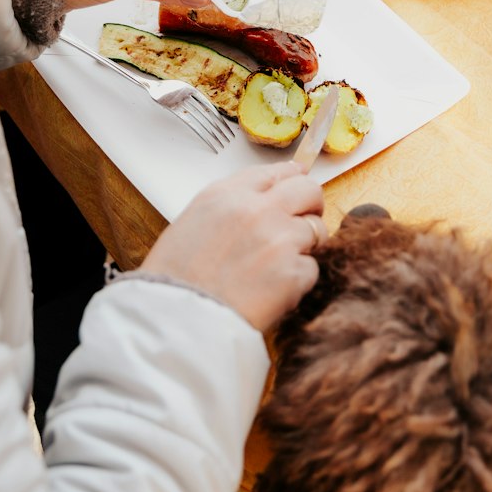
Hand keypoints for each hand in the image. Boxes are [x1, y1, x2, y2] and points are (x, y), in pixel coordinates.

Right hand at [142, 164, 326, 331]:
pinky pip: (311, 268)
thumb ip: (231, 205)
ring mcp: (279, 240)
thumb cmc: (175, 277)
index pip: (275, 172)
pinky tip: (271, 290)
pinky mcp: (293, 273)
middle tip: (303, 222)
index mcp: (227, 195)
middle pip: (307, 190)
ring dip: (304, 246)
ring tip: (276, 266)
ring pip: (316, 230)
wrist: (177, 319)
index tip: (295, 185)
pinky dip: (297, 280)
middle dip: (311, 204)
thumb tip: (266, 196)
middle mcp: (258, 210)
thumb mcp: (193, 221)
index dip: (290, 179)